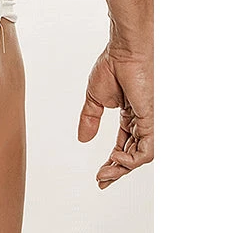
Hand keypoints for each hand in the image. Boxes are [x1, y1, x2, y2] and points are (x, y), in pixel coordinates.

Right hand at [77, 41, 152, 187]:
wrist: (124, 52)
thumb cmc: (113, 66)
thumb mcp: (94, 98)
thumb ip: (90, 120)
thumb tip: (82, 139)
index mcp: (129, 116)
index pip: (123, 146)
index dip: (112, 163)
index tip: (100, 176)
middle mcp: (140, 122)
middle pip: (131, 155)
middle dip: (116, 171)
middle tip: (102, 180)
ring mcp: (147, 122)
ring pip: (139, 157)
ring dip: (122, 169)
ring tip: (106, 173)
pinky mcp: (151, 121)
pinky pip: (146, 151)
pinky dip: (132, 160)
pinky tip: (116, 159)